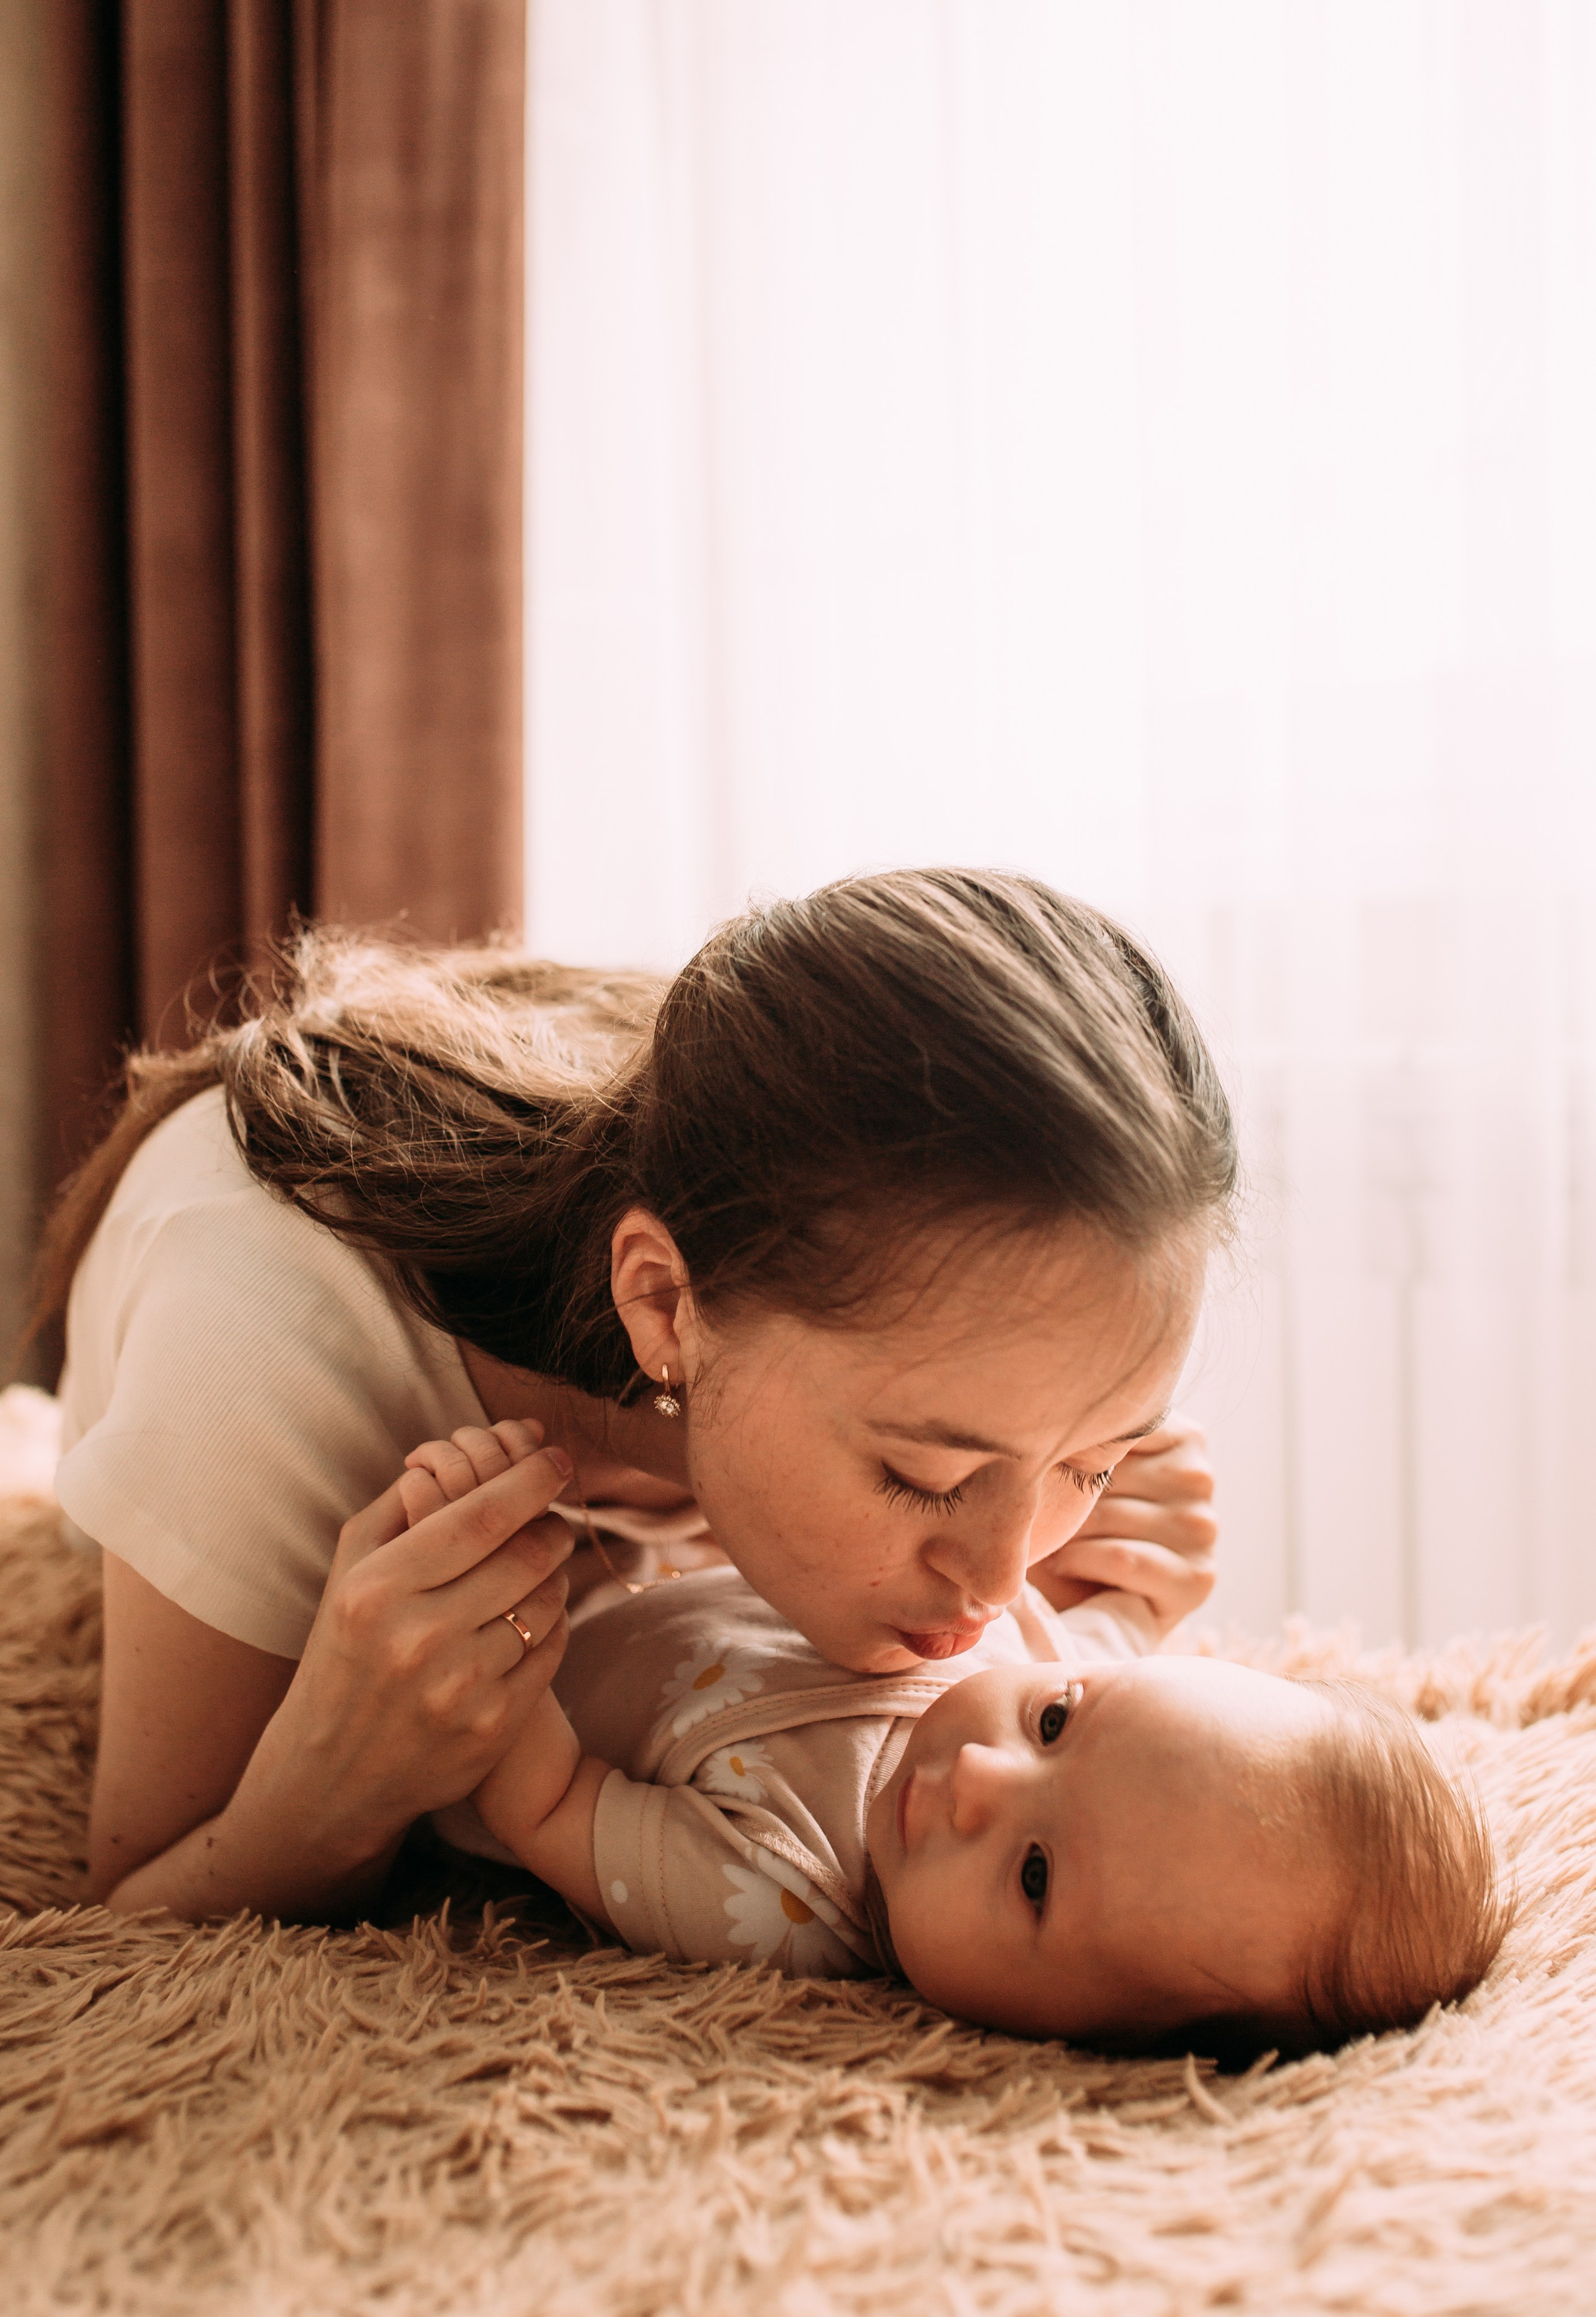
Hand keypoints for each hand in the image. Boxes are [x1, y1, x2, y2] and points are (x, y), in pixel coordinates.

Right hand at [238, 1423, 575, 1869]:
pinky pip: (553, 1649)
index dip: (532, 1478)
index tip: (557, 1457)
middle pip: (528, 1554)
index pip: (482, 1515)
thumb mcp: (348, 1573)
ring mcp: (461, 1687)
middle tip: (551, 1517)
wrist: (331, 1774)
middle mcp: (419, 1637)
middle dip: (552, 1524)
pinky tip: (529, 1617)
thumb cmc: (344, 1652)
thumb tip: (460, 1448)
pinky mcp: (494, 1727)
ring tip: (536, 1570)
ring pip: (549, 1601)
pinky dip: (552, 1623)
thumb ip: (398, 1506)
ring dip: (555, 1574)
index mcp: (378, 1588)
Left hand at [1028, 1411, 1216, 1637]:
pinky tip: (1064, 1564)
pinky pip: (1125, 1558)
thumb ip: (1082, 1434)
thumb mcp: (1075, 1465)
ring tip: (1051, 1540)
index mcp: (1180, 1435)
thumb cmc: (1071, 1520)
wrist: (1079, 1601)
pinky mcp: (1197, 1578)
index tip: (1041, 1463)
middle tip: (1038, 1512)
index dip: (1070, 1447)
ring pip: (1113, 1515)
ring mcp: (1205, 1528)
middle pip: (1111, 1471)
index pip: (1118, 1423)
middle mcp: (1200, 1477)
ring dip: (1068, 1532)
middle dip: (1065, 1495)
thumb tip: (1048, 1407)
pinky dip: (1083, 1561)